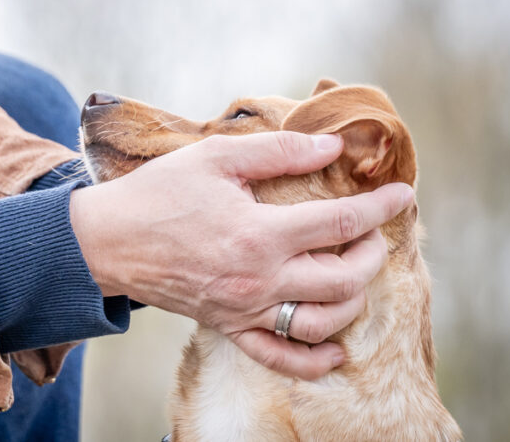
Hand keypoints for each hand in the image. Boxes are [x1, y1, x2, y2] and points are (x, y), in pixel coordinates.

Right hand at [68, 131, 413, 379]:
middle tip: (371, 229)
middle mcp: (259, 279)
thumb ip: (279, 151)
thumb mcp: (216, 157)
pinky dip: (314, 360)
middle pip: (344, 277)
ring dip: (354, 299)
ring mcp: (245, 309)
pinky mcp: (229, 326)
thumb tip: (332, 148)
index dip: (381, 206)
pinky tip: (335, 348)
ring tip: (354, 271)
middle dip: (371, 251)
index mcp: (259, 233)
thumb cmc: (158, 193)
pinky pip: (280, 357)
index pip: (341, 222)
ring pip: (323, 321)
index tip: (403, 192)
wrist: (107, 241)